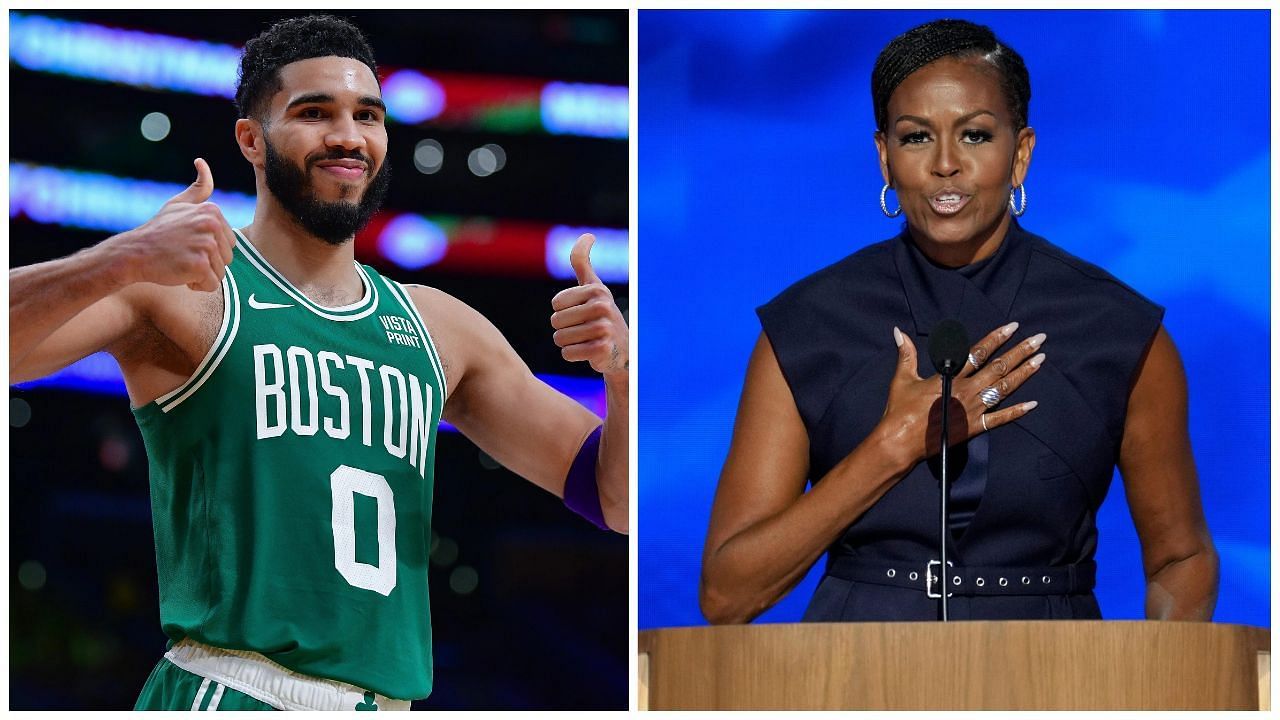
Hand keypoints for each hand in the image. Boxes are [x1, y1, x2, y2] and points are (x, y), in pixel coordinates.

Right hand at [102, 158, 236, 292]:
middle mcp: (212, 225)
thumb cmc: (158, 231)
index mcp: (212, 211)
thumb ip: (198, 188)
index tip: (188, 243)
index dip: (210, 249)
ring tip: (181, 263)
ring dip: (203, 275)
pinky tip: (181, 275)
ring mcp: (206, 244)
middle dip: (208, 263)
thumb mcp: (178, 204)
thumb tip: (202, 163)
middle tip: (183, 254)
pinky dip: (198, 285)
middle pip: (228, 258)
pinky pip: (212, 284)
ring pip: (221, 272)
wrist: (134, 253)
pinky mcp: (199, 264)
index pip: (229, 242)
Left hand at [550, 233, 627, 378]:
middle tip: (583, 329)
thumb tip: (588, 235)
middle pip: (556, 321)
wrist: (622, 349)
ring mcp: (604, 329)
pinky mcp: (602, 350)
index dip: (563, 310)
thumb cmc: (601, 315)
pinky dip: (572, 355)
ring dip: (567, 342)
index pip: (556, 303)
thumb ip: (583, 262)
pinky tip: (588, 352)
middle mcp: (603, 307)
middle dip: (564, 328)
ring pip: (560, 338)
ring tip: (585, 340)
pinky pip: (567, 353)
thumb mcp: (594, 287)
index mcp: (597, 290)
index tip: (580, 312)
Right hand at [876, 322, 1044, 470]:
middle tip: (1039, 339)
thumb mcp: (902, 378)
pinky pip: (1000, 419)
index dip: (997, 338)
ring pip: (1004, 388)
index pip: (979, 352)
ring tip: (1040, 360)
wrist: (900, 441)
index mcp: (950, 376)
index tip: (1013, 327)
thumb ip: (906, 354)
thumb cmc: (900, 410)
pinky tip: (1032, 404)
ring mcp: (973, 409)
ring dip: (1023, 374)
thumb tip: (899, 332)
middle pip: (999, 367)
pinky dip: (1017, 412)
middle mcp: (966, 390)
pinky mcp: (974, 427)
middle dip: (1021, 351)